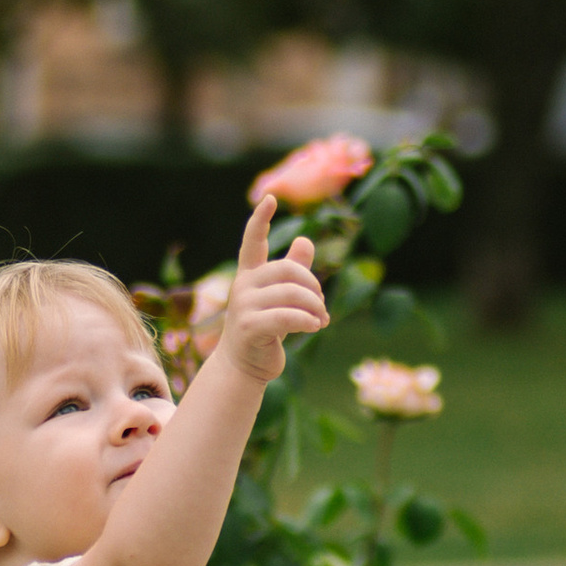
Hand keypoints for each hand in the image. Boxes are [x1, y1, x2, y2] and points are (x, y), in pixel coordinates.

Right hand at [215, 192, 327, 386]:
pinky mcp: (249, 327)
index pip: (253, 242)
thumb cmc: (265, 329)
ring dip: (315, 307)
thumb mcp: (280, 298)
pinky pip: (287, 316)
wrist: (243, 367)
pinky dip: (308, 321)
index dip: (261, 220)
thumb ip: (292, 270)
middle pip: (288, 270)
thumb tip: (306, 239)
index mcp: (250, 275)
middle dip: (312, 285)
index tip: (270, 198)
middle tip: (321, 305)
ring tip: (321, 320)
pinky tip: (316, 326)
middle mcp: (243, 286)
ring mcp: (243, 307)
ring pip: (291, 294)